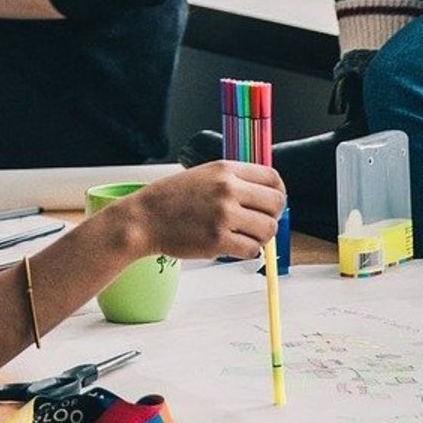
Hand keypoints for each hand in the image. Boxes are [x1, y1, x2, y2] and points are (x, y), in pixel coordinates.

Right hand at [129, 160, 286, 260]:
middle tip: (259, 224)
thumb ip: (233, 181)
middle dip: (271, 216)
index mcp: (225, 170)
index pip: (272, 178)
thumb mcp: (203, 175)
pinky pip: (252, 249)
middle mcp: (227, 189)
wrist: (144, 218)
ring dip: (260, 237)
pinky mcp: (218, 240)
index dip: (278, 193)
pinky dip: (248, 251)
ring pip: (267, 229)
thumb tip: (265, 197)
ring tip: (244, 237)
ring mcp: (223, 215)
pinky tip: (235, 247)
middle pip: (276, 204)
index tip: (271, 204)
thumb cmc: (171, 199)